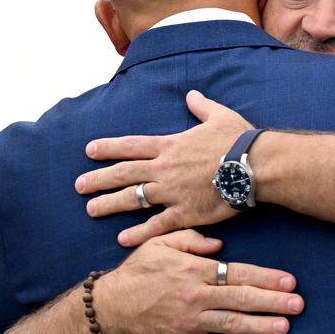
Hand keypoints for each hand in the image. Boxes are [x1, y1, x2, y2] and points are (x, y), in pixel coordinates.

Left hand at [76, 91, 254, 246]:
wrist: (256, 166)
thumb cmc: (240, 140)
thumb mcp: (220, 116)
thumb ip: (201, 106)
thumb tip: (192, 95)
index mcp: (171, 145)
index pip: (131, 146)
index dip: (108, 148)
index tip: (89, 150)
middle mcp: (165, 169)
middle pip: (124, 174)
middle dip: (99, 179)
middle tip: (79, 185)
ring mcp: (173, 192)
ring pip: (133, 199)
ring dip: (109, 204)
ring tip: (91, 209)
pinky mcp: (186, 213)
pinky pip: (156, 225)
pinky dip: (138, 232)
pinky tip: (121, 238)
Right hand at [92, 229, 302, 333]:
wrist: (105, 309)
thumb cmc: (135, 274)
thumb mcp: (159, 244)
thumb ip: (191, 240)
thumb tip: (219, 246)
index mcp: (193, 270)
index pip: (237, 273)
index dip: (265, 277)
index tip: (289, 281)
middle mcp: (195, 296)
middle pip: (241, 298)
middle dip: (272, 301)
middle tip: (299, 304)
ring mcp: (188, 322)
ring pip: (230, 324)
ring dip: (259, 327)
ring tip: (284, 328)